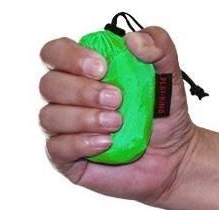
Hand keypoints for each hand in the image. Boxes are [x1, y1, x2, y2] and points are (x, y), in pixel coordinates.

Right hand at [38, 27, 198, 204]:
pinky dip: (81, 143)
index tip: (103, 68)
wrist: (170, 157)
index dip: (71, 57)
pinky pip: (56, 148)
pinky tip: (106, 143)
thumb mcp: (168, 73)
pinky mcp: (64, 159)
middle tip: (117, 100)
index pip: (55, 53)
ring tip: (116, 123)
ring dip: (83, 118)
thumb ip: (158, 45)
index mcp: (82, 71)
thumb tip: (132, 40)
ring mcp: (62, 130)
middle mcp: (66, 99)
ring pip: (48, 117)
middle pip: (48, 85)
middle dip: (82, 91)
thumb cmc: (162, 115)